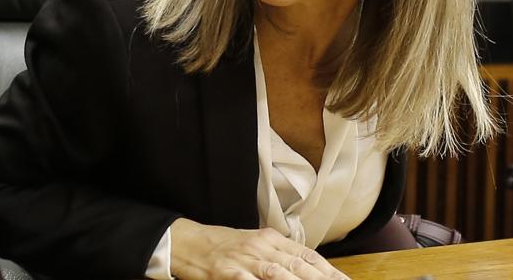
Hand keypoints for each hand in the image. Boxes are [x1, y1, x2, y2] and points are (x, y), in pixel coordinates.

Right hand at [169, 219, 349, 279]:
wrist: (184, 241)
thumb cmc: (219, 244)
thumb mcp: (252, 242)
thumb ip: (277, 253)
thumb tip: (304, 267)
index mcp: (269, 238)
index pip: (306, 255)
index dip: (328, 271)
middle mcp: (260, 247)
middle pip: (299, 267)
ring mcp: (244, 260)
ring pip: (279, 274)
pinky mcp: (227, 272)